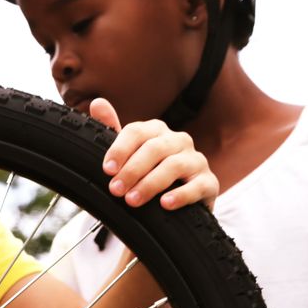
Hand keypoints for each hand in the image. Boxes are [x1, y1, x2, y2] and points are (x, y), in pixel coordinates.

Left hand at [91, 98, 217, 209]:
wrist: (173, 205)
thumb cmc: (146, 173)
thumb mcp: (126, 154)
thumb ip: (110, 129)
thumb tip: (97, 102)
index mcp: (156, 130)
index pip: (136, 132)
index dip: (120, 150)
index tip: (107, 169)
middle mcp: (178, 140)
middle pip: (154, 149)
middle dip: (132, 170)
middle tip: (116, 190)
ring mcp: (196, 160)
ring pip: (174, 166)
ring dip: (150, 184)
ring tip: (132, 200)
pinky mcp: (210, 182)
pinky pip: (197, 186)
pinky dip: (181, 195)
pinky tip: (165, 204)